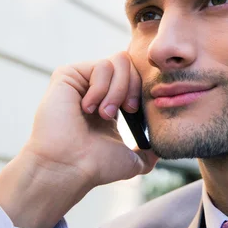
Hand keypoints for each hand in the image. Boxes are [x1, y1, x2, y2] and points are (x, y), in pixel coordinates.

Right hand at [0, 52, 158, 227]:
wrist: (71, 167)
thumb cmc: (96, 165)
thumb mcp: (132, 159)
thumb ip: (148, 152)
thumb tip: (160, 149)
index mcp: (111, 102)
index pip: (136, 76)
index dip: (142, 88)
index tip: (134, 111)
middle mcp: (96, 88)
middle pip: (131, 63)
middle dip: (133, 87)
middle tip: (125, 111)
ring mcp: (82, 80)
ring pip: (119, 61)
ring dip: (117, 90)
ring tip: (104, 113)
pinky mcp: (68, 74)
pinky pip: (102, 65)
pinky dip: (101, 88)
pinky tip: (87, 108)